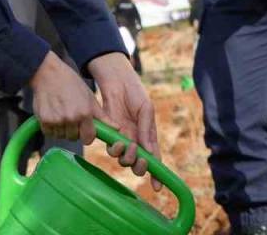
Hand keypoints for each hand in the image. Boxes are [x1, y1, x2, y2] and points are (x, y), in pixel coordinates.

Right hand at [29, 52, 99, 143]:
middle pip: (73, 137)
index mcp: (85, 113)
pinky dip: (50, 127)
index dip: (86, 135)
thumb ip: (102, 117)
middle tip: (70, 116)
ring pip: (61, 136)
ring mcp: (57, 120)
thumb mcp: (90, 98)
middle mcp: (71, 118)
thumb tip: (117, 128)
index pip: (88, 138)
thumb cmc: (71, 84)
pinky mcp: (44, 120)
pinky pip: (49, 132)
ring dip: (61, 129)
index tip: (84, 130)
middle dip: (73, 131)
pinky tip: (52, 113)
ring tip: (61, 113)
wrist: (49, 74)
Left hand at [88, 52, 162, 190]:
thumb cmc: (134, 93)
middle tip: (139, 157)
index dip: (156, 175)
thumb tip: (149, 151)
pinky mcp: (108, 134)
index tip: (157, 187)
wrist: (115, 80)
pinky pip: (111, 149)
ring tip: (128, 145)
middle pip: (138, 164)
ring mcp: (122, 139)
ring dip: (127, 157)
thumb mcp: (146, 109)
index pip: (154, 159)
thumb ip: (147, 129)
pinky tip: (118, 140)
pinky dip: (115, 148)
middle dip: (140, 166)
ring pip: (124, 160)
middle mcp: (136, 141)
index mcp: (148, 136)